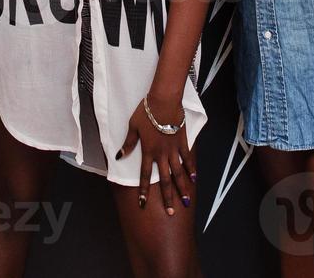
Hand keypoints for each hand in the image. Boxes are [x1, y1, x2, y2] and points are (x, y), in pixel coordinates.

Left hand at [118, 94, 195, 214]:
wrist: (163, 101)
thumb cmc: (146, 112)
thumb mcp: (133, 127)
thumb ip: (128, 143)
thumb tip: (119, 156)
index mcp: (148, 152)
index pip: (144, 176)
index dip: (143, 191)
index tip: (142, 204)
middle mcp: (161, 154)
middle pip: (164, 180)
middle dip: (167, 197)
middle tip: (171, 212)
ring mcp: (173, 149)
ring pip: (178, 173)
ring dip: (181, 188)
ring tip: (185, 201)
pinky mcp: (182, 142)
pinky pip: (187, 158)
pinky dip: (191, 169)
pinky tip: (193, 179)